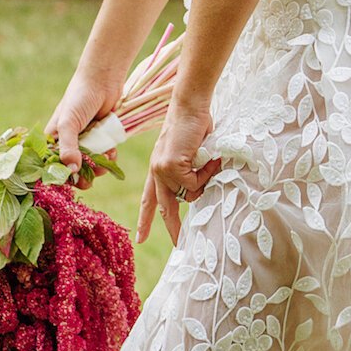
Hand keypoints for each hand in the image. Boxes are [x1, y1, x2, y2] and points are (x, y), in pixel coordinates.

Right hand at [45, 70, 122, 186]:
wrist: (104, 79)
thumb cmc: (80, 97)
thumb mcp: (69, 122)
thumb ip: (68, 147)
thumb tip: (71, 171)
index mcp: (54, 139)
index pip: (52, 165)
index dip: (60, 176)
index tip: (70, 182)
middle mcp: (68, 142)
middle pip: (72, 170)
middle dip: (82, 176)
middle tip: (90, 180)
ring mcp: (85, 141)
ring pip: (90, 166)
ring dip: (98, 168)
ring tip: (105, 159)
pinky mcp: (101, 138)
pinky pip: (103, 157)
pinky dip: (108, 158)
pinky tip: (112, 152)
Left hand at [137, 100, 221, 248]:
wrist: (189, 106)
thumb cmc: (193, 126)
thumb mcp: (186, 154)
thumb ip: (186, 173)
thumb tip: (193, 193)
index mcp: (157, 169)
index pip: (148, 198)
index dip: (146, 219)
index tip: (140, 237)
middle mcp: (156, 172)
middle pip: (165, 208)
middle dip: (174, 228)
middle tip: (180, 245)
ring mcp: (162, 170)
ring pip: (189, 194)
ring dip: (204, 181)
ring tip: (209, 161)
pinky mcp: (170, 166)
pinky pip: (194, 183)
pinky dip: (206, 173)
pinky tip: (208, 157)